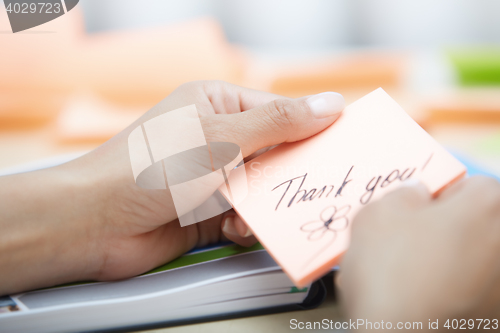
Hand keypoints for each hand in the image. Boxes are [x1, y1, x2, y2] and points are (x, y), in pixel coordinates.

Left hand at [0, 81, 343, 293]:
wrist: (96, 224)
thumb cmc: (149, 168)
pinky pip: (248, 217)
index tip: (340, 146)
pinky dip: (247, 225)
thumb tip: (329, 104)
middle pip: (276, 154)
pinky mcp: (210, 211)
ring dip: (264, 205)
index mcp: (217, 105)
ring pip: (265, 190)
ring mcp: (215, 176)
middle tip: (312, 187)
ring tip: (248, 212)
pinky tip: (233, 228)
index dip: (311, 129)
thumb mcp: (220, 137)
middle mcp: (218, 138)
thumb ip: (277, 123)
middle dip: (287, 175)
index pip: (280, 112)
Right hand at [339, 176, 499, 326]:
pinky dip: (453, 293)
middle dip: (449, 230)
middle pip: (476, 225)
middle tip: (412, 243)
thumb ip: (402, 194)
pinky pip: (472, 293)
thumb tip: (415, 195)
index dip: (441, 196)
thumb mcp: (377, 214)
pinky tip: (423, 300)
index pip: (471, 186)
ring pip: (473, 261)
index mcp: (486, 206)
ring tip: (412, 277)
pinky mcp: (494, 318)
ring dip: (451, 263)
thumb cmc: (389, 272)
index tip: (419, 211)